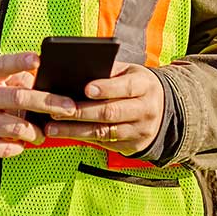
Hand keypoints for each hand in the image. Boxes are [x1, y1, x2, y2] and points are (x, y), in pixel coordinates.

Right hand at [0, 51, 78, 159]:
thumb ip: (14, 77)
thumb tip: (43, 79)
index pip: (2, 65)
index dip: (20, 61)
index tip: (37, 59)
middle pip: (17, 98)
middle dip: (47, 103)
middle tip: (68, 107)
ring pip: (15, 128)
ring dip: (35, 132)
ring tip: (41, 133)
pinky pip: (5, 149)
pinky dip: (18, 147)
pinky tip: (21, 143)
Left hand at [43, 61, 164, 154]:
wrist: (164, 109)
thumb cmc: (136, 85)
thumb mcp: (129, 72)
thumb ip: (108, 71)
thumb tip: (76, 69)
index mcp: (145, 86)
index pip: (125, 88)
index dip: (106, 88)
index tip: (86, 88)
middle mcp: (145, 110)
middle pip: (111, 112)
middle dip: (81, 112)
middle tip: (56, 110)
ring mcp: (140, 131)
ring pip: (104, 132)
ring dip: (75, 131)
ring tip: (52, 127)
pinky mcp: (133, 146)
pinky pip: (105, 143)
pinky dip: (83, 138)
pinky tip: (65, 134)